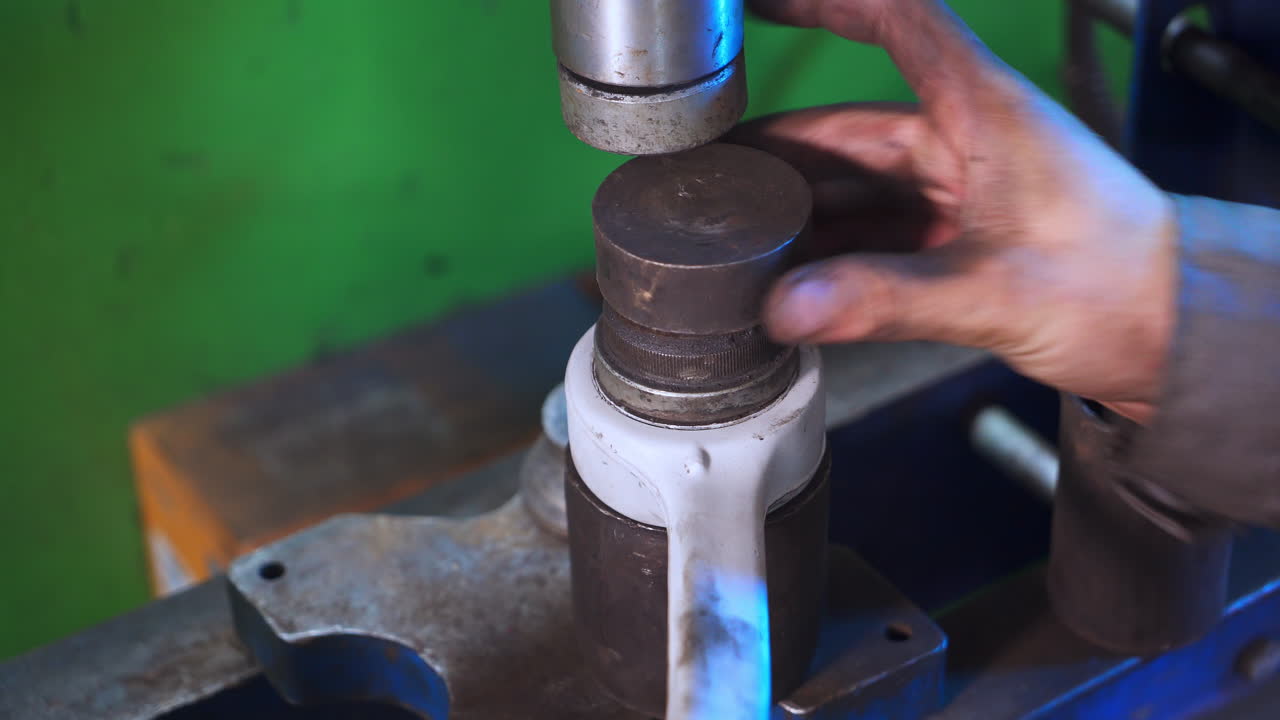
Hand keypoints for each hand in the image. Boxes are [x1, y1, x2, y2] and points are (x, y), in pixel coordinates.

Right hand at [737, 0, 1176, 422]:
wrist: (1179, 336)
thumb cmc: (1123, 287)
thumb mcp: (996, 291)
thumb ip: (886, 298)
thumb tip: (788, 304)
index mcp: (985, 114)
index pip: (899, 23)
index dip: (827, 5)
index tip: (762, 6)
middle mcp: (968, 142)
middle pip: (852, 127)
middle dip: (780, 149)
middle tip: (711, 169)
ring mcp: (963, 193)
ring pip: (860, 187)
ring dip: (803, 210)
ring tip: (736, 231)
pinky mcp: (962, 241)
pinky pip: (878, 235)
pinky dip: (835, 256)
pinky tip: (794, 278)